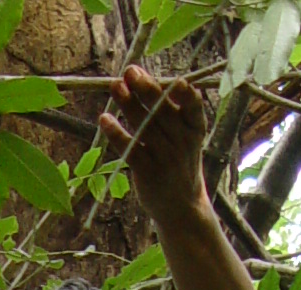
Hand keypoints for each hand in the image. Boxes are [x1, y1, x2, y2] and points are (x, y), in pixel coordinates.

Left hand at [100, 63, 213, 229]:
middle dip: (146, 89)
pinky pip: (129, 149)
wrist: (181, 207)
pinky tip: (104, 119)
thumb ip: (170, 110)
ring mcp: (165, 158)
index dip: (186, 95)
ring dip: (127, 104)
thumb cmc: (180, 162)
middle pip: (162, 112)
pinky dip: (116, 133)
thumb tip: (139, 78)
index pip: (194, 107)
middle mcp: (182, 142)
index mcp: (195, 128)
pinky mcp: (147, 173)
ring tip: (114, 86)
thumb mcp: (186, 137)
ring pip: (144, 126)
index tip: (176, 81)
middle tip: (130, 71)